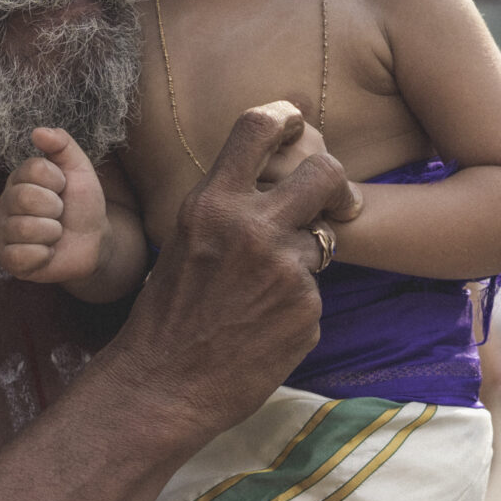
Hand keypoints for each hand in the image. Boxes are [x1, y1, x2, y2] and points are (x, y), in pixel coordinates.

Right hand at [0, 128, 106, 283]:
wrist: (93, 242)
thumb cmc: (82, 204)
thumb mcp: (80, 169)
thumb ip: (62, 144)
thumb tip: (38, 131)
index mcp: (19, 178)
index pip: (34, 169)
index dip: (57, 181)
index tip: (63, 189)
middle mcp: (6, 203)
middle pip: (26, 198)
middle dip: (55, 208)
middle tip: (60, 213)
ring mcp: (4, 232)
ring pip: (24, 228)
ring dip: (52, 233)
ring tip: (55, 233)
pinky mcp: (8, 259)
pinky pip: (19, 256)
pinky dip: (42, 255)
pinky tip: (47, 252)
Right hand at [113, 102, 357, 439]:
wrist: (162, 385)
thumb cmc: (167, 314)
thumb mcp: (186, 241)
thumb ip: (228, 209)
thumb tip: (270, 183)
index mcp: (213, 203)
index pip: (258, 127)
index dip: (286, 116)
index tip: (298, 122)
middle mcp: (254, 227)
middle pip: (325, 172)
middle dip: (337, 182)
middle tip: (338, 200)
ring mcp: (286, 270)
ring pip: (320, 243)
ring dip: (302, 262)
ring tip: (260, 296)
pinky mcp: (307, 310)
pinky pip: (313, 294)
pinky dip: (294, 308)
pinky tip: (260, 329)